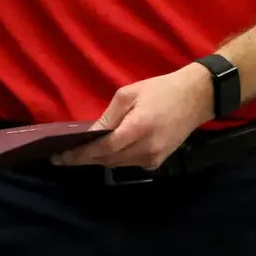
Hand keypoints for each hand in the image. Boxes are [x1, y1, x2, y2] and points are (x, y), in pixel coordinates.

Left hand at [53, 63, 214, 169]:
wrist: (196, 99)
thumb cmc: (159, 90)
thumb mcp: (128, 94)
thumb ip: (109, 116)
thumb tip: (91, 133)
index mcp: (137, 129)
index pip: (103, 148)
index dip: (80, 154)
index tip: (60, 157)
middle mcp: (146, 149)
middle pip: (108, 160)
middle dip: (84, 159)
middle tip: (61, 156)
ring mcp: (155, 158)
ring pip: (118, 164)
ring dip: (98, 159)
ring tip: (76, 153)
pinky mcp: (159, 161)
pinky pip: (130, 163)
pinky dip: (114, 158)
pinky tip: (101, 151)